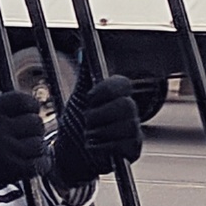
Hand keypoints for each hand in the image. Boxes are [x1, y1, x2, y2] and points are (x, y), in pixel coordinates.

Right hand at [0, 90, 49, 204]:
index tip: (28, 113)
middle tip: (26, 134)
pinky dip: (39, 165)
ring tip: (26, 150)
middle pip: (35, 123)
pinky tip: (31, 164)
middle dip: (33, 129)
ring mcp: (4, 151)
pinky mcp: (8, 171)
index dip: (30, 106)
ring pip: (38, 144)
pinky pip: (37, 165)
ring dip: (36, 149)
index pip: (22, 100)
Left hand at [50, 74, 143, 191]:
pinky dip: (103, 148)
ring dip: (100, 133)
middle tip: (86, 121)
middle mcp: (129, 110)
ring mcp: (133, 129)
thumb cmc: (76, 124)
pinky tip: (95, 147)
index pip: (122, 83)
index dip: (105, 91)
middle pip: (127, 106)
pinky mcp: (133, 149)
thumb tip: (82, 51)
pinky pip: (125, 145)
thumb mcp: (77, 97)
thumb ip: (84, 75)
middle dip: (101, 115)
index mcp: (117, 94)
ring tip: (89, 136)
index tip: (89, 98)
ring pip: (126, 127)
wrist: (71, 155)